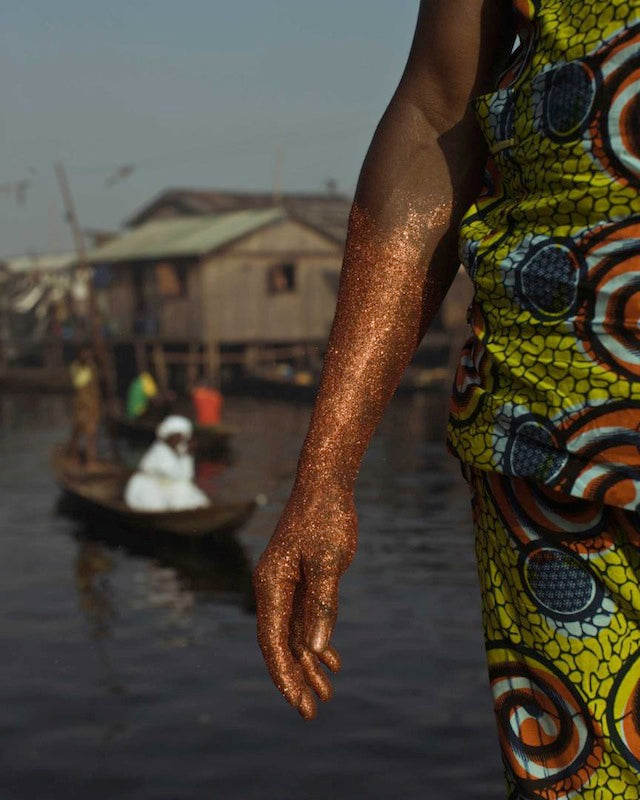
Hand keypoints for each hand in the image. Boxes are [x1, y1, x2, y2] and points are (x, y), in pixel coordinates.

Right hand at [253, 487, 357, 719]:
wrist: (326, 484)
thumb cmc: (325, 518)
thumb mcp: (329, 562)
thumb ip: (322, 604)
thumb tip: (314, 649)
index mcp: (271, 585)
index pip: (272, 641)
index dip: (284, 674)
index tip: (298, 702)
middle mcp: (273, 588)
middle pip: (280, 643)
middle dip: (295, 678)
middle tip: (311, 712)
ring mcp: (287, 584)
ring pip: (294, 633)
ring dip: (309, 663)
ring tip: (326, 695)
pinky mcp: (302, 579)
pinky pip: (305, 618)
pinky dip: (317, 639)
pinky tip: (331, 660)